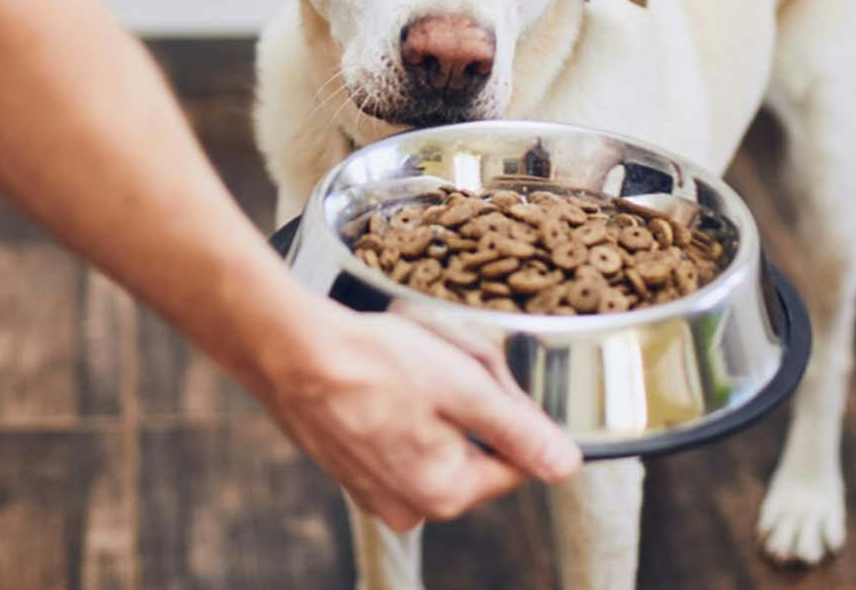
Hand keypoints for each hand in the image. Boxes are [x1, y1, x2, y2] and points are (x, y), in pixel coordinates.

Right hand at [257, 299, 582, 530]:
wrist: (289, 349)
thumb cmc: (373, 362)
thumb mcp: (464, 386)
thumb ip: (520, 430)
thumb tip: (566, 465)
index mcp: (445, 492)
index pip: (515, 460)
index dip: (510, 410)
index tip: (484, 375)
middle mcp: (409, 505)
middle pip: (475, 448)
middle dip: (469, 402)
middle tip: (443, 360)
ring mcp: (374, 489)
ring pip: (437, 438)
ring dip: (435, 399)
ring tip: (407, 363)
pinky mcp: (350, 466)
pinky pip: (399, 435)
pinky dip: (400, 404)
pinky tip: (383, 374)